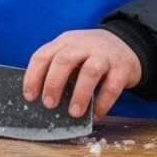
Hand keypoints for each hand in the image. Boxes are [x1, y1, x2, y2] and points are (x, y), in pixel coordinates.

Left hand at [23, 29, 141, 119]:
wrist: (127, 44)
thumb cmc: (92, 55)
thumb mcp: (72, 53)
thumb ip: (58, 68)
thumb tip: (43, 100)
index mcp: (66, 42)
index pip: (43, 56)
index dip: (34, 76)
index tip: (30, 96)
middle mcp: (84, 45)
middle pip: (65, 60)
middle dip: (54, 84)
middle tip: (49, 104)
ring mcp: (105, 55)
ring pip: (90, 71)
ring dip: (80, 94)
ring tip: (74, 113)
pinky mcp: (122, 68)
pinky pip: (112, 87)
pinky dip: (102, 103)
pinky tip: (96, 114)